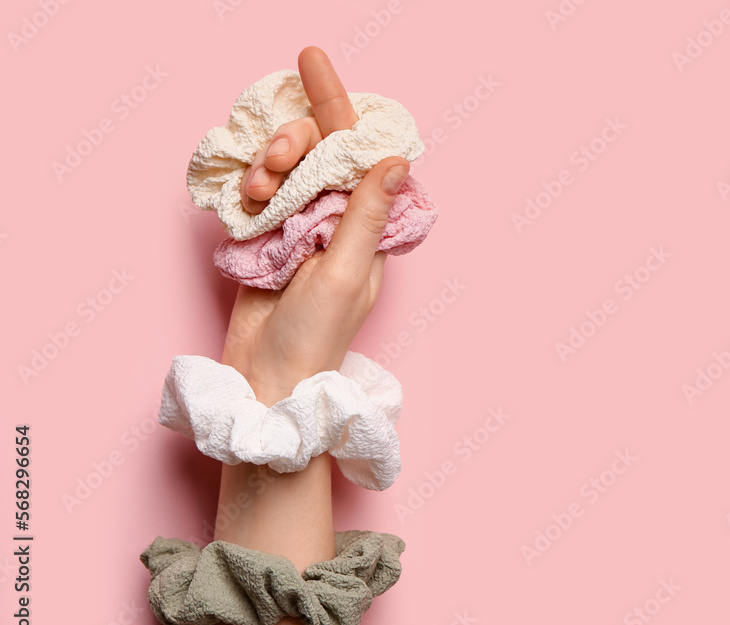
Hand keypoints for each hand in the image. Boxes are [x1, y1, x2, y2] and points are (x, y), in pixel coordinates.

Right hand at [220, 47, 409, 405]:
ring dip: (268, 167)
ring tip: (258, 194)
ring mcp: (301, 224)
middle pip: (318, 149)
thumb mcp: (345, 271)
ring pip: (285, 166)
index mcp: (368, 223)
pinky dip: (251, 189)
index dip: (338, 104)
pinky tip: (248, 205)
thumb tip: (396, 159)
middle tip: (275, 162)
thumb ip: (366, 213)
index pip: (358, 152)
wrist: (265, 376)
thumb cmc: (315, 334)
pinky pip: (259, 190)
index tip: (312, 59)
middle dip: (294, 141)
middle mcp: (338, 217)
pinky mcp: (267, 235)